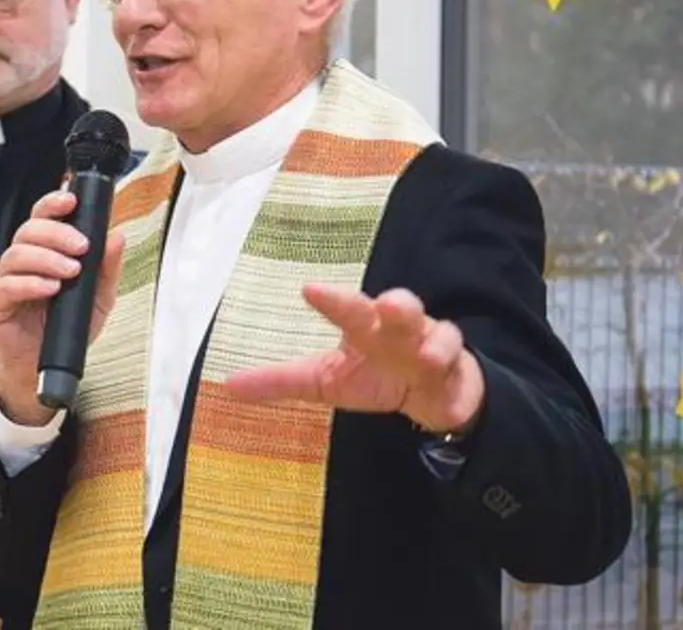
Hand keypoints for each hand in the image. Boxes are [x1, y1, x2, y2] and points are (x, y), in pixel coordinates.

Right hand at [0, 189, 125, 424]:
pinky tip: (49, 288)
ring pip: (16, 254)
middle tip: (81, 246)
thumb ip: (108, 267)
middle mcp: (21, 261)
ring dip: (46, 258)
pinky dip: (29, 283)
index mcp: (43, 251)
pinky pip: (5, 285)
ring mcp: (5, 280)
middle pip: (28, 230)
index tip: (72, 199)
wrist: (48, 366)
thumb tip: (117, 237)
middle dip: (57, 233)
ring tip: (71, 271)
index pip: (43, 216)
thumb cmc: (68, 327)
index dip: (53, 203)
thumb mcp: (99, 297)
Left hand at [224, 283, 485, 433]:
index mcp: (363, 327)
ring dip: (431, 336)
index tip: (308, 288)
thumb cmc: (374, 376)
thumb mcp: (324, 382)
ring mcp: (428, 342)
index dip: (329, 299)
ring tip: (423, 345)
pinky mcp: (454, 365)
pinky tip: (440, 365)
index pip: (345, 308)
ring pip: (433, 330)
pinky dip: (448, 361)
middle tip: (388, 303)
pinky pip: (454, 361)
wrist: (430, 395)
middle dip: (395, 303)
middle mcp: (395, 327)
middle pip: (396, 308)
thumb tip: (228, 385)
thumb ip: (280, 381)